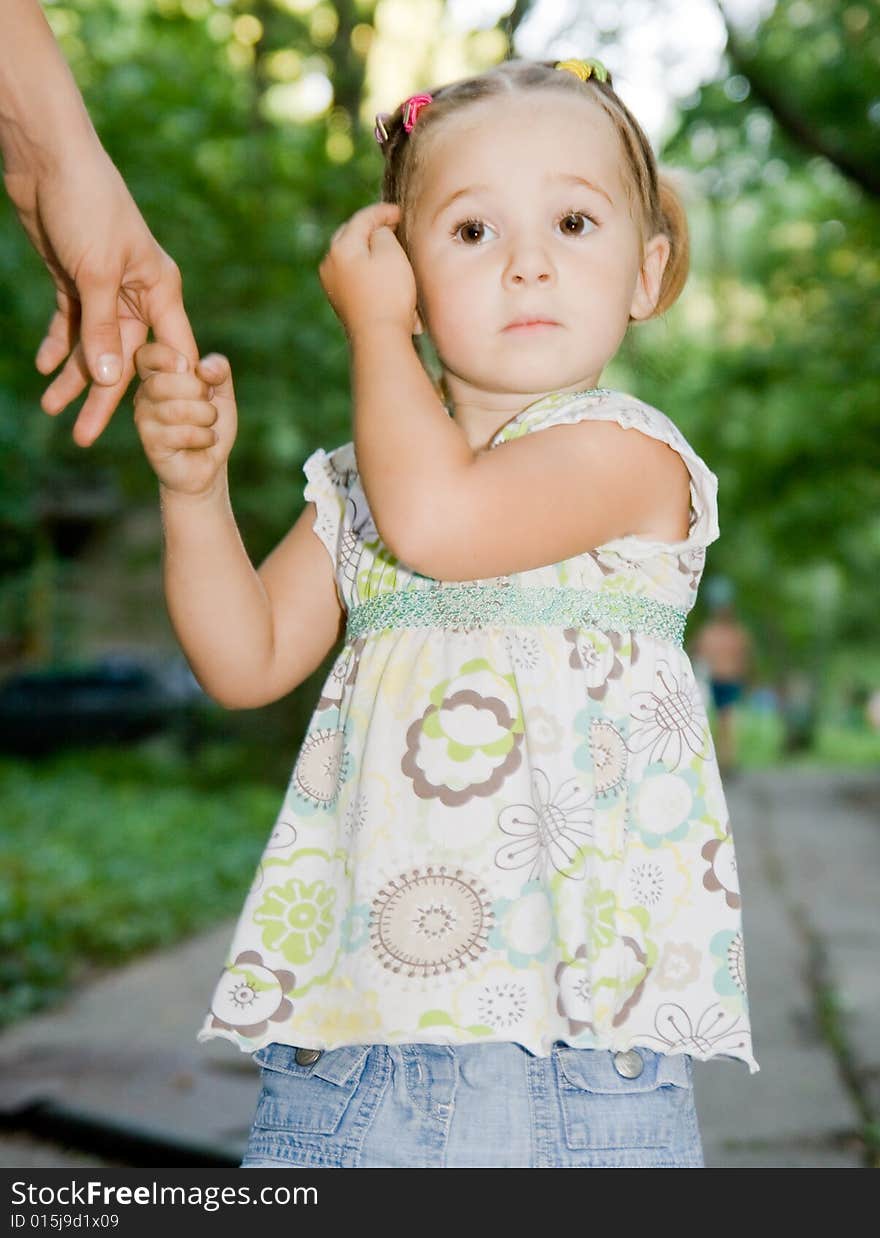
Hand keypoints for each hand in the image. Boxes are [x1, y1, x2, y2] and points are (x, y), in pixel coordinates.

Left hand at [5, 146, 197, 446]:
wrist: (47, 157)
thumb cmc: (86, 205)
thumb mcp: (95, 273)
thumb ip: (101, 330)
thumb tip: (107, 380)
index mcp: (160, 290)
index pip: (171, 353)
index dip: (166, 392)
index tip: (160, 431)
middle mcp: (138, 294)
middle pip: (124, 358)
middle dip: (100, 396)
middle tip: (83, 437)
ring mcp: (105, 288)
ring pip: (93, 345)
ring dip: (72, 375)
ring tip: (51, 408)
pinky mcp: (75, 279)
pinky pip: (70, 323)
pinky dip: (58, 344)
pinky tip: (44, 367)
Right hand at [133, 343, 236, 498]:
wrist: (208, 465)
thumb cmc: (210, 424)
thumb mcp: (222, 392)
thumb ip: (219, 370)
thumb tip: (203, 367)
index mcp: (158, 375)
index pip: (147, 353)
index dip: (166, 355)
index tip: (187, 366)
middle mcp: (145, 394)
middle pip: (165, 381)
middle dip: (199, 392)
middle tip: (208, 404)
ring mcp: (144, 419)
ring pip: (177, 409)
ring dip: (206, 417)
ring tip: (209, 424)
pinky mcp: (151, 442)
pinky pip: (183, 433)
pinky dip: (205, 437)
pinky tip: (205, 441)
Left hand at [318, 202, 417, 339]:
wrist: (379, 338)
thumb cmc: (389, 294)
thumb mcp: (391, 253)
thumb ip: (382, 233)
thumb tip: (376, 233)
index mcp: (340, 247)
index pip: (361, 219)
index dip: (382, 212)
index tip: (399, 212)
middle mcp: (329, 264)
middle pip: (350, 236)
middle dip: (370, 229)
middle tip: (391, 226)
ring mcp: (331, 284)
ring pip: (351, 257)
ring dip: (369, 251)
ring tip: (388, 250)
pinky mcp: (339, 301)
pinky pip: (353, 277)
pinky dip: (367, 271)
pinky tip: (382, 276)